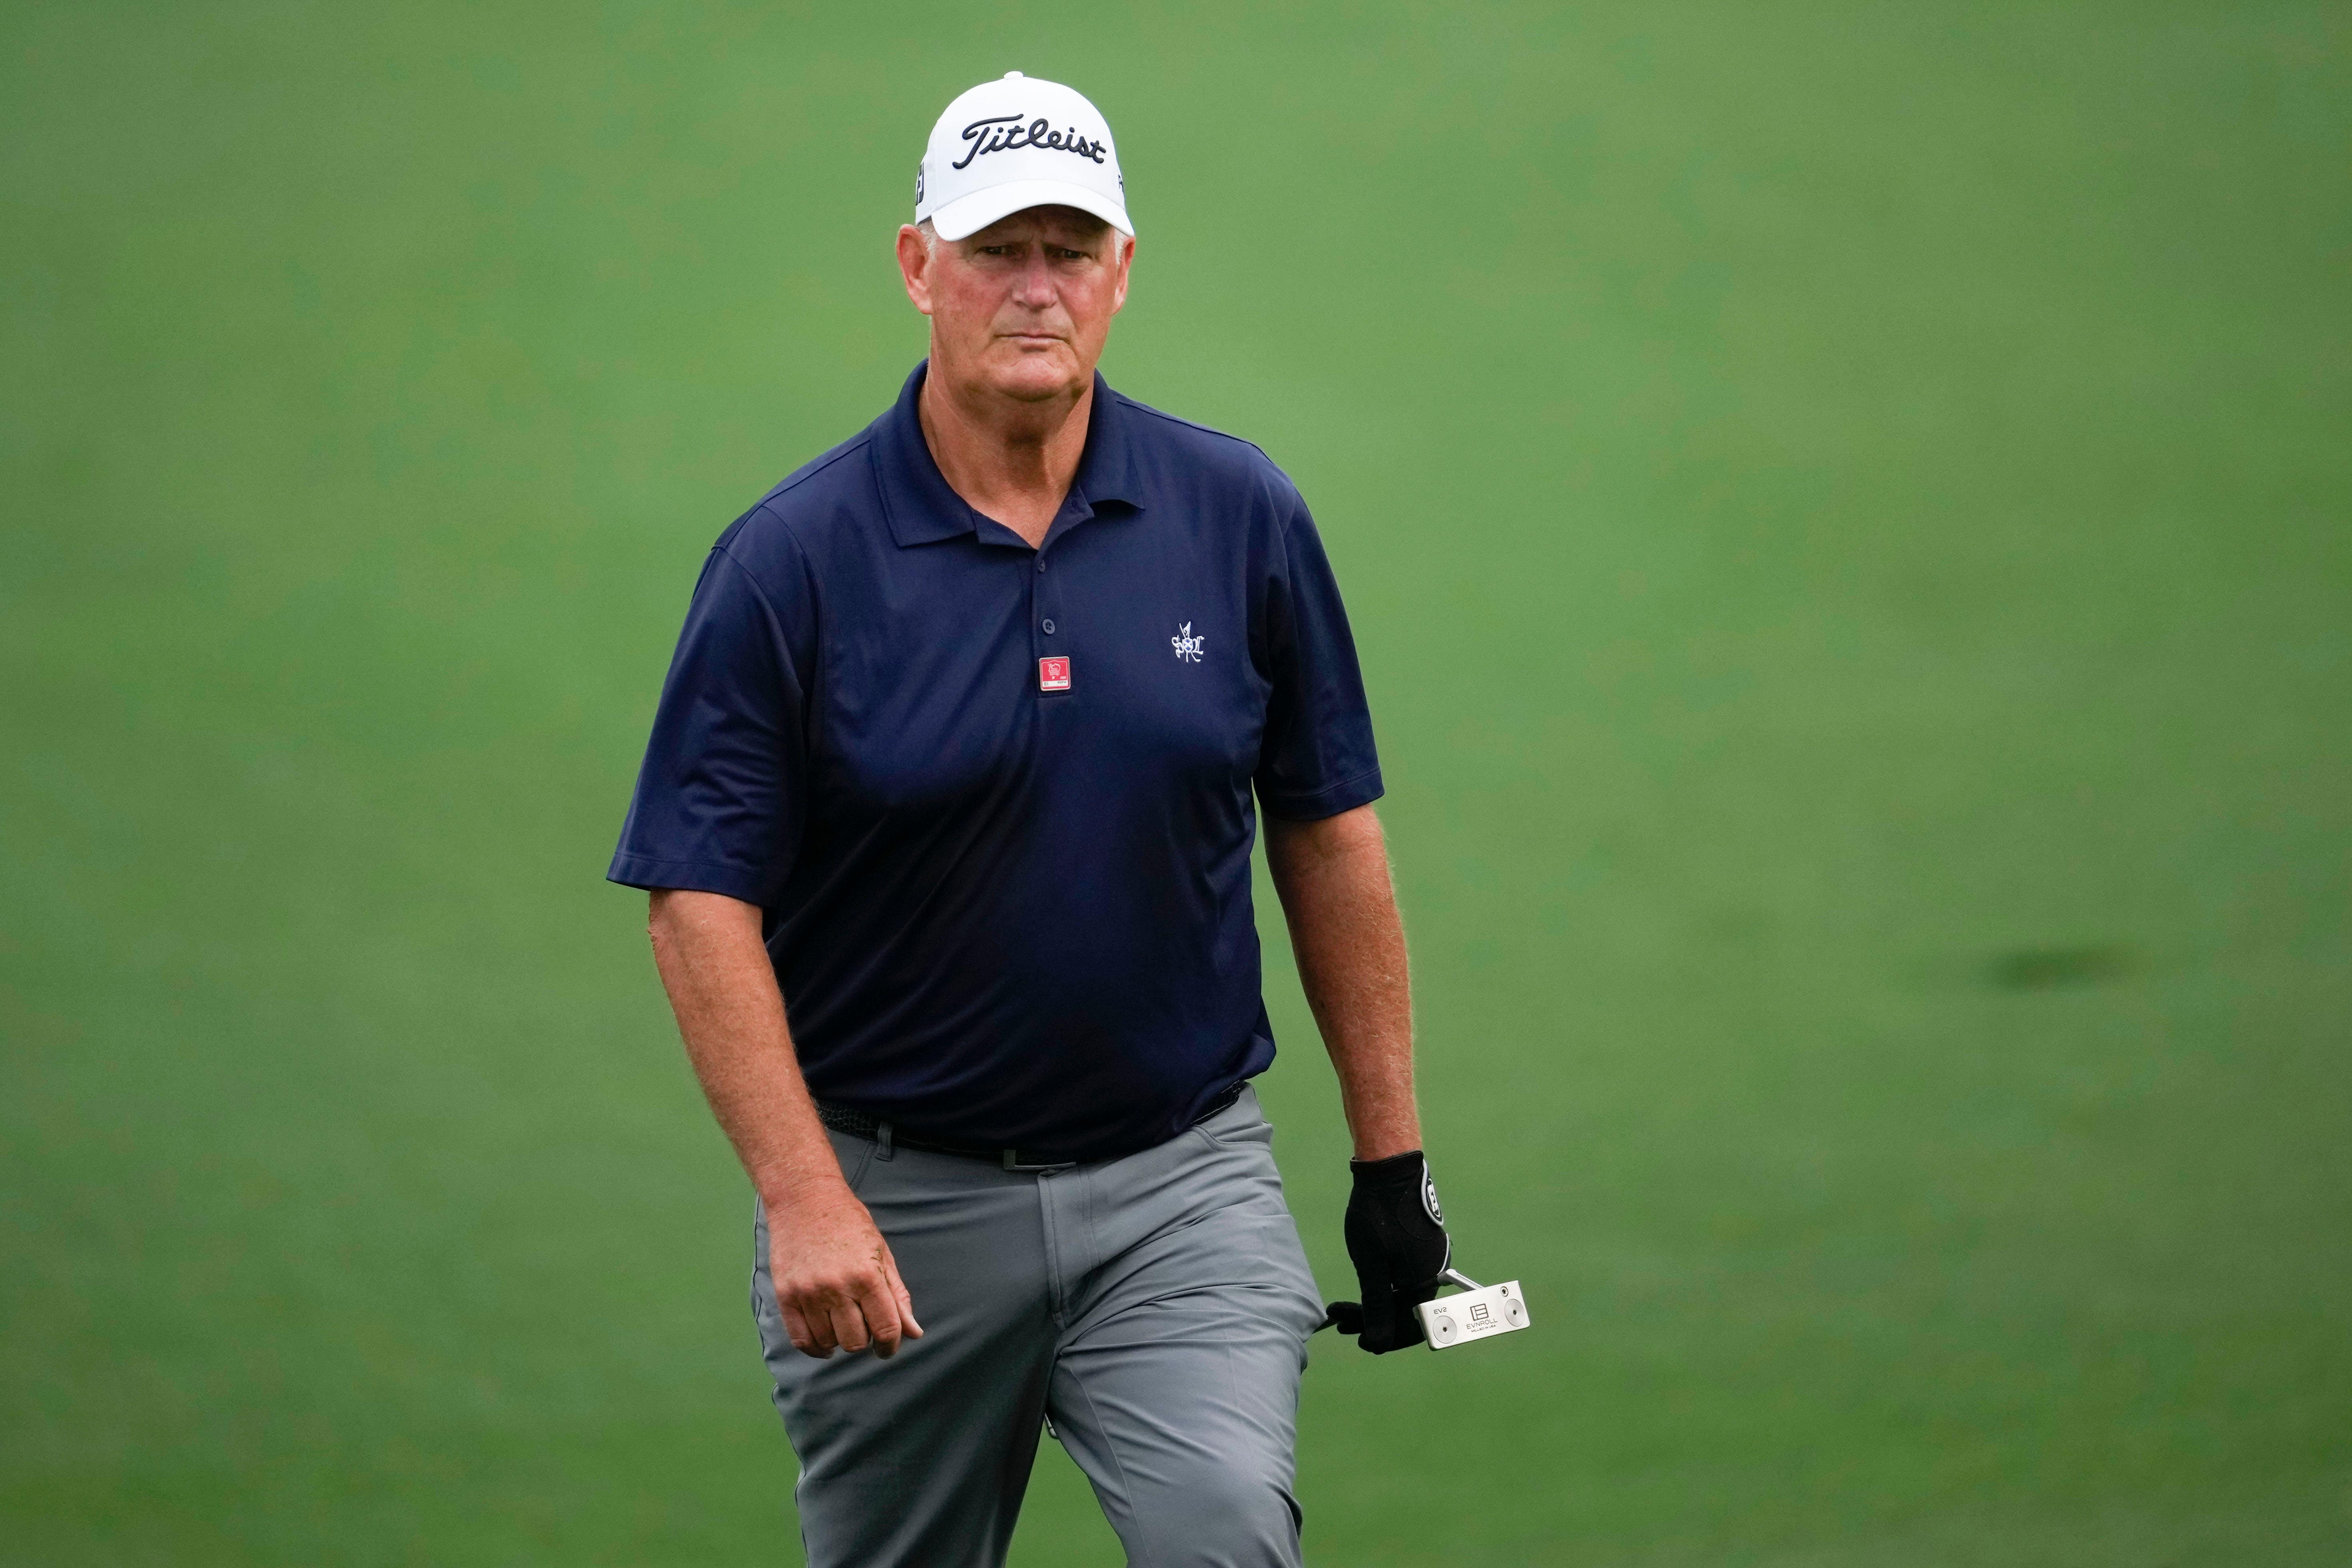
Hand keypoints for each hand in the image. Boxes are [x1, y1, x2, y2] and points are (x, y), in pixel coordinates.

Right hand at [764, 1177, 923, 1359]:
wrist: (805, 1199)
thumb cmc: (849, 1223)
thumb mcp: (881, 1253)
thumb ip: (897, 1295)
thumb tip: (914, 1333)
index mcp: (867, 1276)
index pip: (885, 1329)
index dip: (890, 1346)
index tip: (888, 1348)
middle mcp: (837, 1287)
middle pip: (856, 1342)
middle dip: (865, 1341)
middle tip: (864, 1328)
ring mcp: (809, 1293)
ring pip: (829, 1342)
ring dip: (839, 1341)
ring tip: (842, 1324)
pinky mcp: (785, 1295)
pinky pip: (801, 1339)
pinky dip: (814, 1347)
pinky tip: (824, 1340)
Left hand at [1329, 1150, 1449, 1353]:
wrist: (1389, 1170)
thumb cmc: (1378, 1216)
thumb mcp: (1371, 1265)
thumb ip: (1377, 1307)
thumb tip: (1377, 1344)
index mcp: (1426, 1283)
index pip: (1409, 1327)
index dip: (1383, 1339)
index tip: (1358, 1341)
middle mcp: (1433, 1275)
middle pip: (1403, 1313)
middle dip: (1371, 1321)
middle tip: (1339, 1322)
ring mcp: (1428, 1260)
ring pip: (1400, 1295)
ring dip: (1372, 1305)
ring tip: (1340, 1309)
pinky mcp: (1419, 1248)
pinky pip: (1402, 1279)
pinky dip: (1380, 1287)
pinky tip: (1362, 1286)